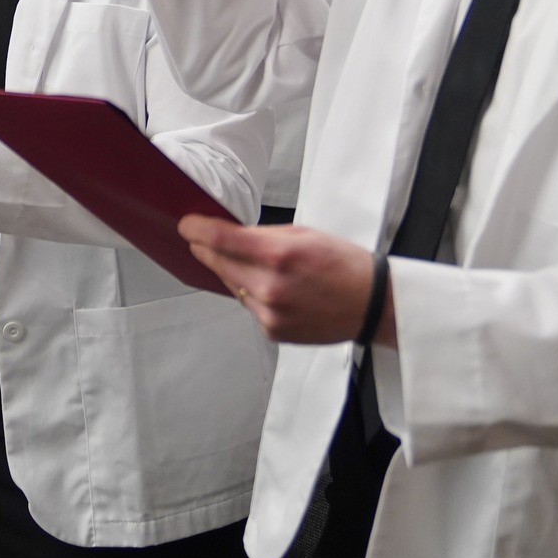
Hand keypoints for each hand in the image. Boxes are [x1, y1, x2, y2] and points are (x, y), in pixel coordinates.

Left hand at [178, 216, 393, 344]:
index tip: (186, 226)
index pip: (222, 240)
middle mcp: (270, 287)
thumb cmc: (343, 264)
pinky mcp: (273, 331)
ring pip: (233, 286)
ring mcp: (270, 313)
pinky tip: (275, 289)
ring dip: (234, 273)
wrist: (372, 304)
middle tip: (200, 240)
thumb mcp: (304, 234)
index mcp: (279, 255)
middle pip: (220, 264)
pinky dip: (253, 294)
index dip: (198, 230)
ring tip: (257, 265)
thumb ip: (263, 236)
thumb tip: (231, 235)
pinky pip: (250, 306)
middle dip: (208, 250)